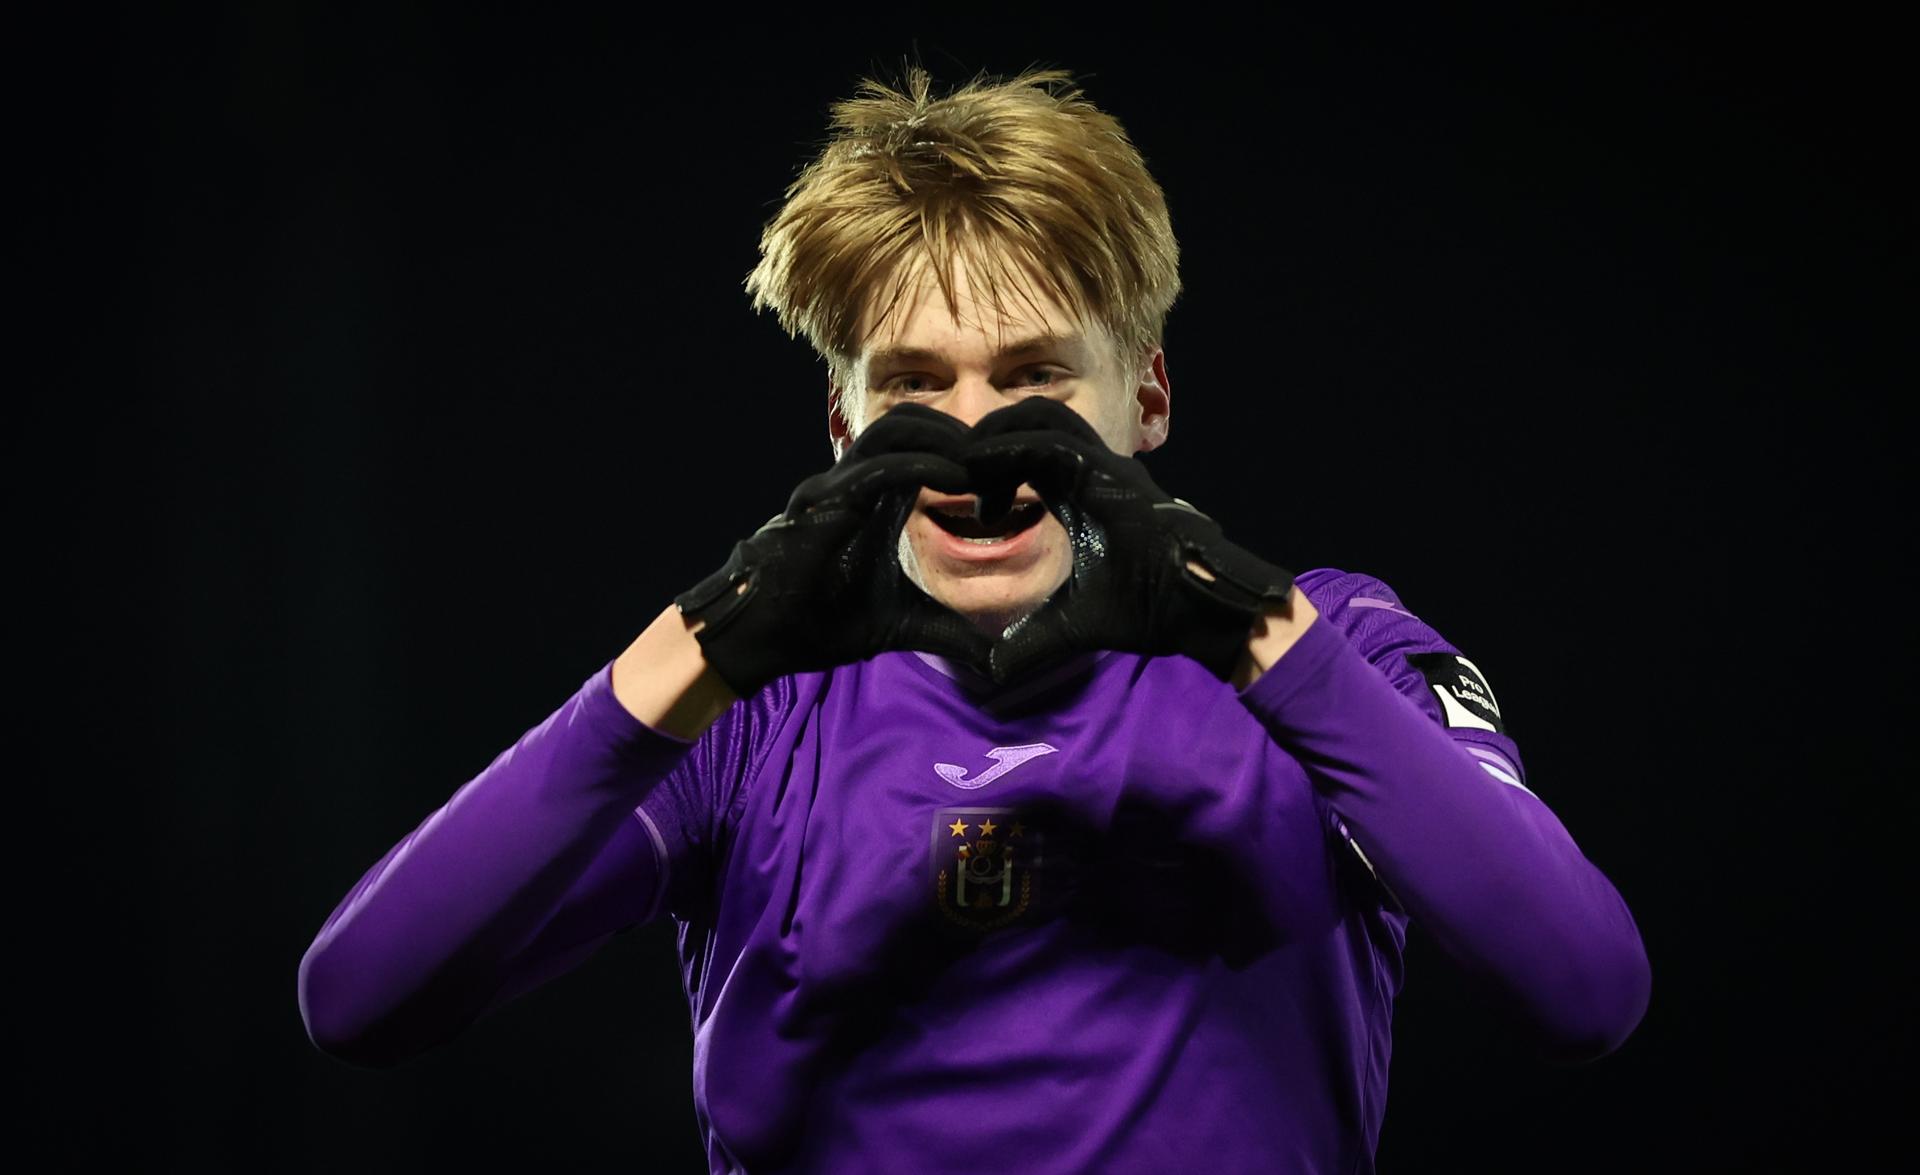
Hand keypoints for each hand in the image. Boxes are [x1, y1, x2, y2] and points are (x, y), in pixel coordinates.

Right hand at [674, 404, 993, 697]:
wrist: (758, 638)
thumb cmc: (818, 624)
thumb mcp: (899, 628)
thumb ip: (946, 632)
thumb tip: (993, 662)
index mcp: (871, 499)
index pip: (920, 446)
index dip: (964, 452)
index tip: (1005, 478)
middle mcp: (851, 482)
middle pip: (910, 421)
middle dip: (959, 432)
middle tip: (1001, 460)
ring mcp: (834, 487)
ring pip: (893, 430)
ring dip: (944, 439)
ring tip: (983, 466)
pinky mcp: (822, 503)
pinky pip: (878, 468)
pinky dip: (921, 466)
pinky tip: (958, 482)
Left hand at [963, 397, 1295, 684]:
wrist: (1195, 607)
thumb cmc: (1147, 610)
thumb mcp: (1072, 626)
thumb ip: (1032, 638)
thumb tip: (995, 668)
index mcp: (1077, 494)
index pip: (1022, 455)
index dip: (987, 471)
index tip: (966, 508)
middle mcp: (1087, 470)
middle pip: (1023, 423)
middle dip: (981, 441)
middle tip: (951, 480)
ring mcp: (1100, 464)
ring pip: (1035, 416)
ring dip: (992, 436)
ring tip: (961, 472)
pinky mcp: (1108, 470)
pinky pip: (1050, 439)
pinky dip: (1009, 447)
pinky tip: (979, 472)